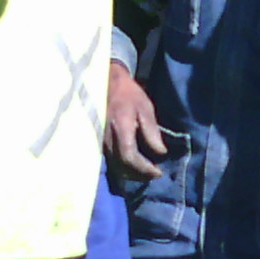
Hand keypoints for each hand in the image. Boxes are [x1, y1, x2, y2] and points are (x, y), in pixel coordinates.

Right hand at [105, 62, 168, 180]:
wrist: (107, 84)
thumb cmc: (128, 94)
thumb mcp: (145, 108)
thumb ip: (151, 131)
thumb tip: (160, 152)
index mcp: (120, 129)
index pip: (129, 157)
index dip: (144, 169)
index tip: (158, 172)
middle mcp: (107, 138)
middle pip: (121, 167)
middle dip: (139, 175)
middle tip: (154, 175)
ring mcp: (100, 141)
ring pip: (115, 166)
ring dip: (131, 173)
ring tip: (146, 171)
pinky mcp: (99, 142)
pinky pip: (111, 160)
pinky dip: (124, 166)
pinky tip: (135, 164)